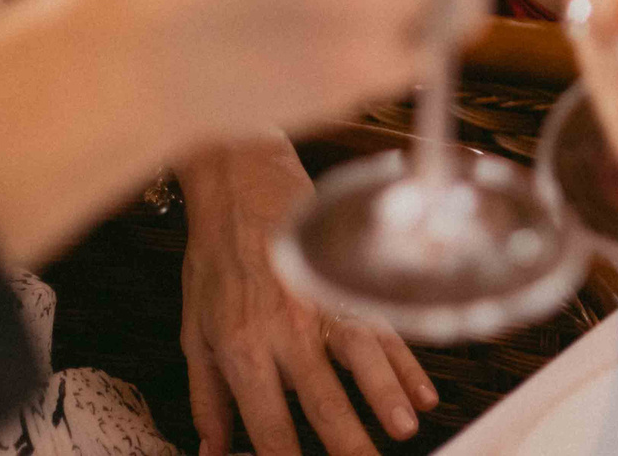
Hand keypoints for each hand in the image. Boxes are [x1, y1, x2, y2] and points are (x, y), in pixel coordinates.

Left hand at [180, 138, 436, 455]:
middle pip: (322, 397)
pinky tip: (422, 391)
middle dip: (345, 439)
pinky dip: (406, 363)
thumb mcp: (196, 333)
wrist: (241, 188)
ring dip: (385, 396)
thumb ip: (207, 399)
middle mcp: (287, 331)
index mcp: (243, 348)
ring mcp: (324, 305)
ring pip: (362, 358)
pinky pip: (382, 330)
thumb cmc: (216, 261)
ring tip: (404, 427)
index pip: (268, 421)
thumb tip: (210, 451)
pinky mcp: (347, 285)